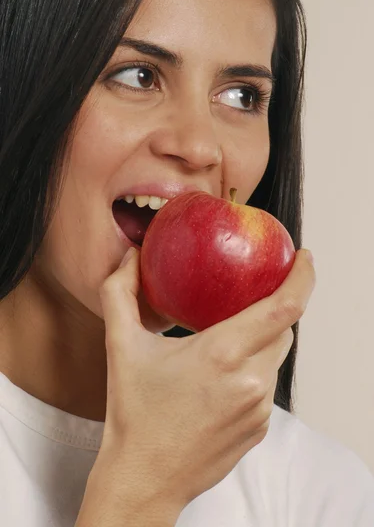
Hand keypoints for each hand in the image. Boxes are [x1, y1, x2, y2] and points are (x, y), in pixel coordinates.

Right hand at [78, 248, 314, 522]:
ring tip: (231, 335)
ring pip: (277, 357)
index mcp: (222, 353)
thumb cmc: (134, 413)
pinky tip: (223, 375)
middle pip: (284, 327)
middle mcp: (250, 379)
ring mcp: (260, 407)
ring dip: (262, 338)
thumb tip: (130, 256)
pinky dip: (254, 369)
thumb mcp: (120, 345)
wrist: (145, 477)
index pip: (284, 307)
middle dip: (275, 305)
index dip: (302, 277)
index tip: (303, 257)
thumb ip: (120, 294)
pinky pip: (267, 384)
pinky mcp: (261, 427)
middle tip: (254, 292)